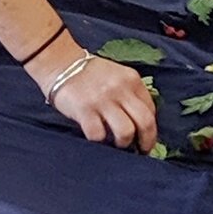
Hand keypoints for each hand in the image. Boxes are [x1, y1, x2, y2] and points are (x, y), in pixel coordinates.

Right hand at [42, 53, 157, 149]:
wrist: (60, 63)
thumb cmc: (90, 73)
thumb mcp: (117, 76)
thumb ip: (130, 93)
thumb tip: (141, 122)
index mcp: (132, 80)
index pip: (151, 109)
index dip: (151, 128)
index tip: (147, 138)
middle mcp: (120, 89)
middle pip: (145, 122)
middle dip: (147, 141)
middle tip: (141, 150)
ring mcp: (103, 100)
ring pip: (126, 132)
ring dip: (123, 143)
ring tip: (117, 144)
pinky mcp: (84, 110)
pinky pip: (98, 135)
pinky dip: (100, 141)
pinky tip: (98, 138)